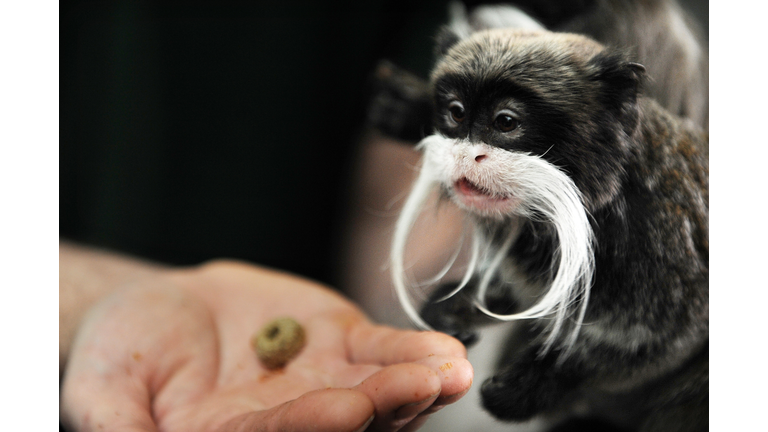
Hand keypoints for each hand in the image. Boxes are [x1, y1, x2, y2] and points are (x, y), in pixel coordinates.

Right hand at [60, 260, 472, 431]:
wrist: (161, 309)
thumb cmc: (123, 354)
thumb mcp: (105, 393)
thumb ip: (123, 429)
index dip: (313, 426)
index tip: (348, 407)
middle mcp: (286, 423)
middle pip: (344, 427)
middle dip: (384, 409)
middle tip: (419, 387)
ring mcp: (320, 385)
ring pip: (376, 393)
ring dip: (414, 385)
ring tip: (447, 372)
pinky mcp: (341, 345)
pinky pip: (381, 351)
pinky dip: (410, 349)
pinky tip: (442, 352)